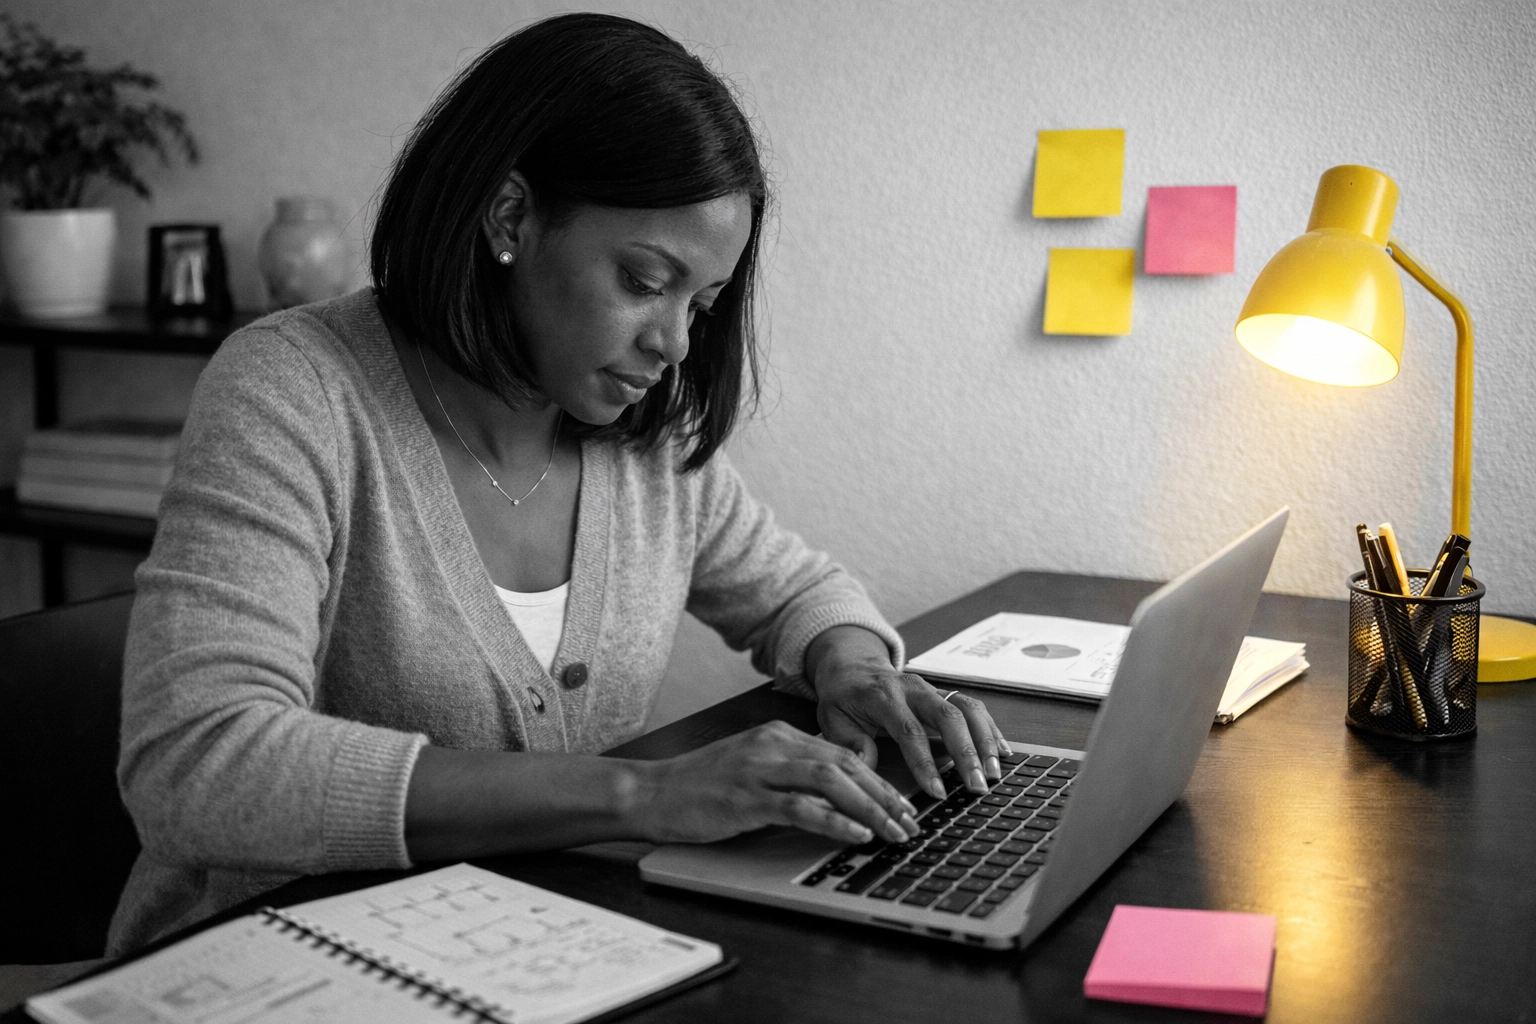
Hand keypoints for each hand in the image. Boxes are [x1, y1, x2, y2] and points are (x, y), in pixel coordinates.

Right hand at [628, 721, 921, 845]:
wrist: (651, 792)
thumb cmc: (699, 786)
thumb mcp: (751, 767)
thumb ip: (790, 771)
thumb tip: (836, 791)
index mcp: (778, 736)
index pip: (841, 753)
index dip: (878, 780)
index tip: (902, 804)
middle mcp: (773, 745)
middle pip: (845, 764)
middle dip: (884, 794)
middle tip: (910, 821)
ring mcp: (760, 770)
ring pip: (830, 781)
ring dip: (870, 807)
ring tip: (894, 831)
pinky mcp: (746, 798)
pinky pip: (800, 807)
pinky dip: (834, 820)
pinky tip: (856, 834)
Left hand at [806, 625, 1009, 799]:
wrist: (853, 667)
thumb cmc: (843, 698)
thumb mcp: (832, 719)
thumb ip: (849, 742)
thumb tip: (867, 767)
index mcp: (883, 695)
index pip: (909, 730)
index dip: (925, 762)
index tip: (937, 792)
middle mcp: (913, 689)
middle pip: (948, 717)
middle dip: (967, 753)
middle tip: (978, 785)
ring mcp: (932, 689)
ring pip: (967, 709)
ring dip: (985, 741)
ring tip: (994, 773)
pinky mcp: (944, 693)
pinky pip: (973, 708)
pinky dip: (990, 730)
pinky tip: (1003, 752)